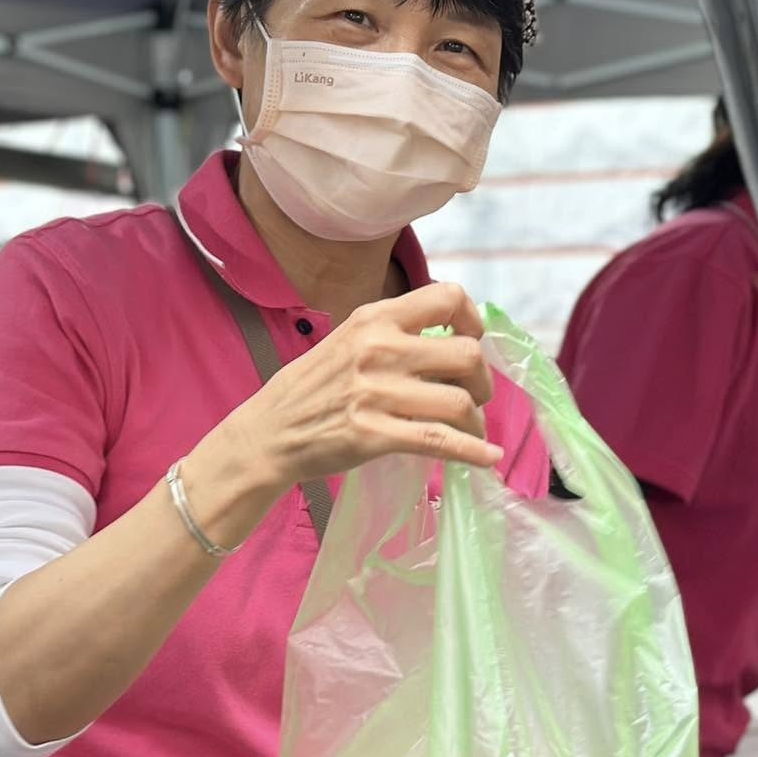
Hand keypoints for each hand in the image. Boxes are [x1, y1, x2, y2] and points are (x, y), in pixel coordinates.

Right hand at [200, 283, 501, 501]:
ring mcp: (377, 392)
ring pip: (460, 402)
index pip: (448, 296)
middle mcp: (379, 348)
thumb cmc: (311, 388)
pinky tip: (488, 460)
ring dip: (476, 422)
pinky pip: (441, 441)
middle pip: (467, 354)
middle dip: (482, 381)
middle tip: (473, 397)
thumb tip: (452, 340)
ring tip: (470, 431)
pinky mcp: (375, 435)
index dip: (472, 320)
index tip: (471, 341)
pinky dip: (473, 453)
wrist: (269, 433)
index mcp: (374, 318)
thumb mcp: (348, 339)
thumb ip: (394, 334)